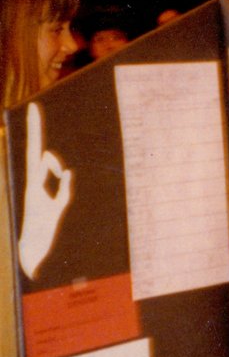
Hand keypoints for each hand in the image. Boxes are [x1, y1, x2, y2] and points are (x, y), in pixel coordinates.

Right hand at [17, 103, 72, 278]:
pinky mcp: (38, 197)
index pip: (38, 153)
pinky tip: (65, 177)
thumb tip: (69, 170)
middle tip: (33, 107)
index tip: (34, 114)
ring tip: (52, 191)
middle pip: (35, 149)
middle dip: (35, 128)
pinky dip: (61, 179)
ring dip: (53, 167)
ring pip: (43, 162)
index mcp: (35, 180)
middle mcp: (32, 180)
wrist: (30, 249)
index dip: (36, 135)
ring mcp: (33, 187)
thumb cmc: (43, 228)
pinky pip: (51, 180)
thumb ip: (63, 187)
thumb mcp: (58, 204)